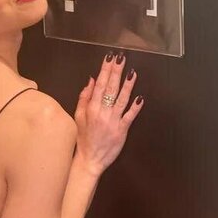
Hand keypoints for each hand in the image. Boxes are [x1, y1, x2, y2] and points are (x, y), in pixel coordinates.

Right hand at [74, 51, 143, 175]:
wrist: (90, 159)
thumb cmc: (84, 137)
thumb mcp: (78, 116)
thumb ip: (84, 97)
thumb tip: (91, 80)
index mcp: (91, 108)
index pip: (99, 84)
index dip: (105, 70)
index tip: (109, 57)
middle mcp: (102, 112)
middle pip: (111, 88)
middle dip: (116, 72)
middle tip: (121, 58)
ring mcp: (113, 121)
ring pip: (121, 100)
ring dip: (127, 86)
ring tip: (132, 72)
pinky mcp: (122, 131)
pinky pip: (129, 117)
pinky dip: (135, 107)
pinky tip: (140, 98)